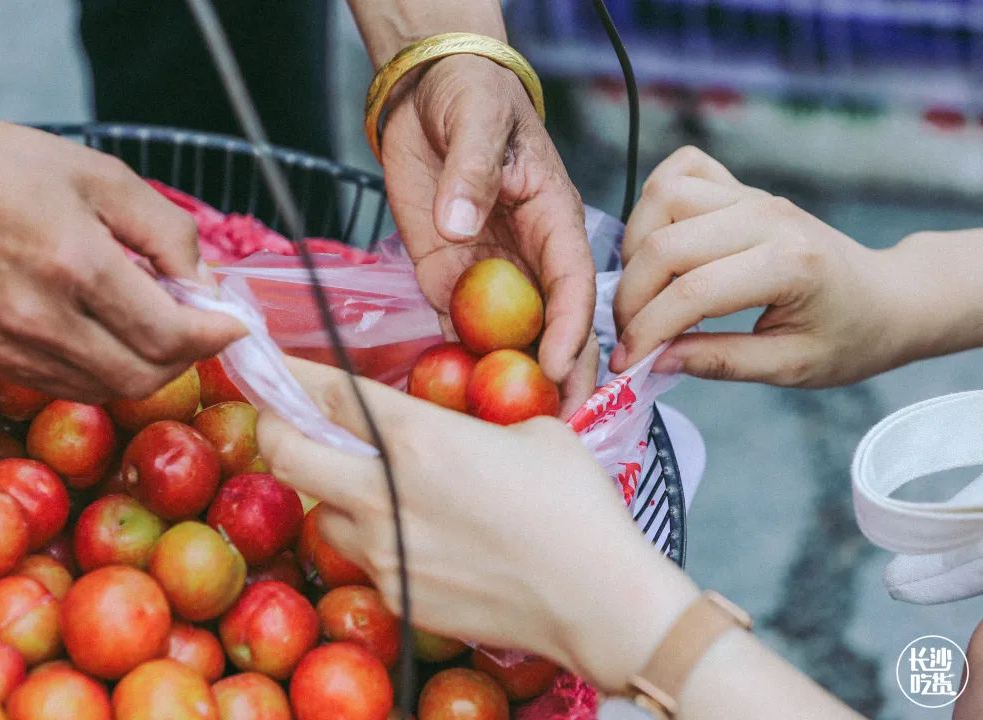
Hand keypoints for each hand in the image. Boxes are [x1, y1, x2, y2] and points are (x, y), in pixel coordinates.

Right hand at [0, 106, 243, 401]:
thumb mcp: (104, 177)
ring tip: (159, 324)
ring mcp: (14, 347)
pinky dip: (109, 371)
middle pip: (144, 376)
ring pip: (111, 390)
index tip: (235, 324)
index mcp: (75, 264)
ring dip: (151, 367)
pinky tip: (115, 334)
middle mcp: (42, 318)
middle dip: (188, 356)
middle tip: (202, 325)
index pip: (168, 334)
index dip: (215, 336)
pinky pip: (73, 387)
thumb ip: (167, 234)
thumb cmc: (6, 168)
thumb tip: (205, 285)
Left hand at [255, 356, 694, 687]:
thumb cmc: (575, 506)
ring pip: (320, 511)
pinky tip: (416, 534)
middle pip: (284, 452)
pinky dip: (371, 536)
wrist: (597, 600)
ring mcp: (383, 550)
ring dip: (330, 491)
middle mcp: (383, 492)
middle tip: (285, 421)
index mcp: (416, 438)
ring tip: (369, 487)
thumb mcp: (531, 434)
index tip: (265, 360)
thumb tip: (457, 431)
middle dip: (274, 428)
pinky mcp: (395, 593)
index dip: (287, 371)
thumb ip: (474, 424)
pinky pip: (361, 555)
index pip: (326, 391)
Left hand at [380, 55, 596, 414]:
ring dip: (513, 382)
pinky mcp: (449, 282)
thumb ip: (472, 170)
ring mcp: (490, 276)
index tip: (562, 367)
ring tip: (506, 431)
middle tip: (554, 424)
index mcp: (553, 220)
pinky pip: (459, 332)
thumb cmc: (469, 96)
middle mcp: (528, 258)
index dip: (573, 328)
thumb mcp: (476, 120)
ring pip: (511, 339)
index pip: (574, 284)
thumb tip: (460, 224)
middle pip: (553, 326)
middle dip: (559, 374)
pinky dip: (461, 367)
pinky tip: (458, 405)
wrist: (426, 96)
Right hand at [610, 146, 919, 386]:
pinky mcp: (743, 189)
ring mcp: (753, 196)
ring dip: (636, 247)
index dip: (648, 331)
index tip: (628, 363)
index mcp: (789, 265)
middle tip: (629, 335)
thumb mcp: (792, 367)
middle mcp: (767, 218)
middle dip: (632, 296)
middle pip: (665, 244)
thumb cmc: (849, 338)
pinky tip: (658, 242)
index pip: (693, 292)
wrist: (888, 297)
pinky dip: (656, 201)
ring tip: (644, 290)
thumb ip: (721, 362)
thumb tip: (654, 360)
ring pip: (663, 198)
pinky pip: (683, 170)